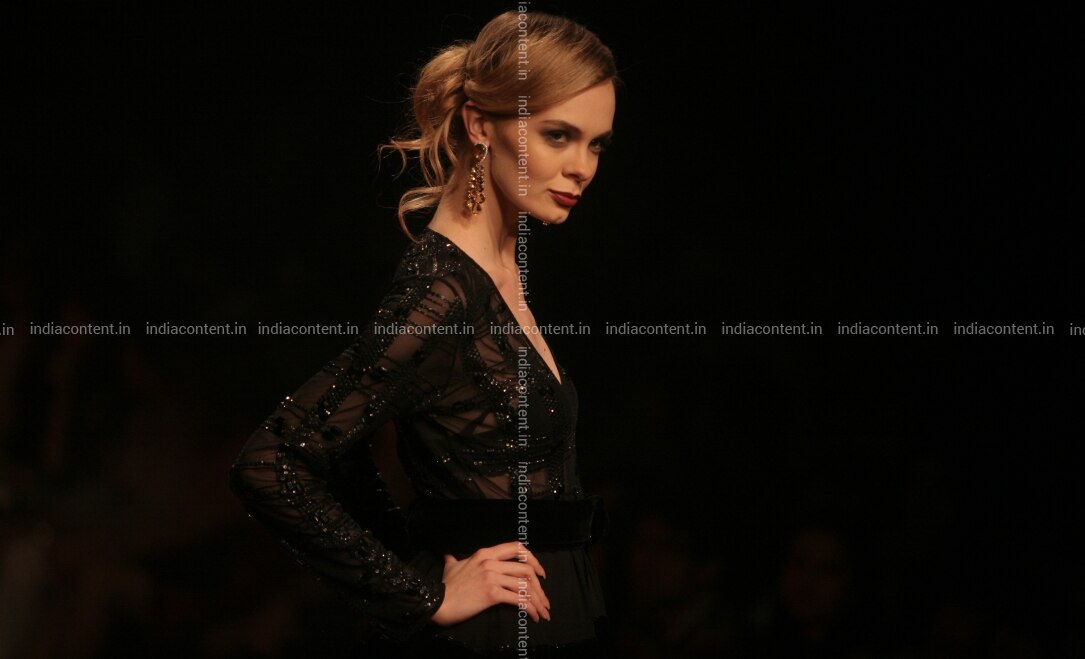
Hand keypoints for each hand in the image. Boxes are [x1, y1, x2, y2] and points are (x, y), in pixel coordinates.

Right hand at [430, 541, 550, 625]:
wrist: (438, 602)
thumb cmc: (445, 586)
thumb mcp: (451, 566)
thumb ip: (453, 558)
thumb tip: (447, 554)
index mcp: (485, 553)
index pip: (516, 548)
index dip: (532, 558)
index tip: (540, 572)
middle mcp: (491, 562)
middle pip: (526, 569)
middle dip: (540, 586)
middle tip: (544, 599)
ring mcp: (492, 577)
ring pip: (525, 585)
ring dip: (538, 600)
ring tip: (542, 612)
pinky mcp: (492, 593)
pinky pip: (519, 599)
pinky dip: (530, 608)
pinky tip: (533, 616)